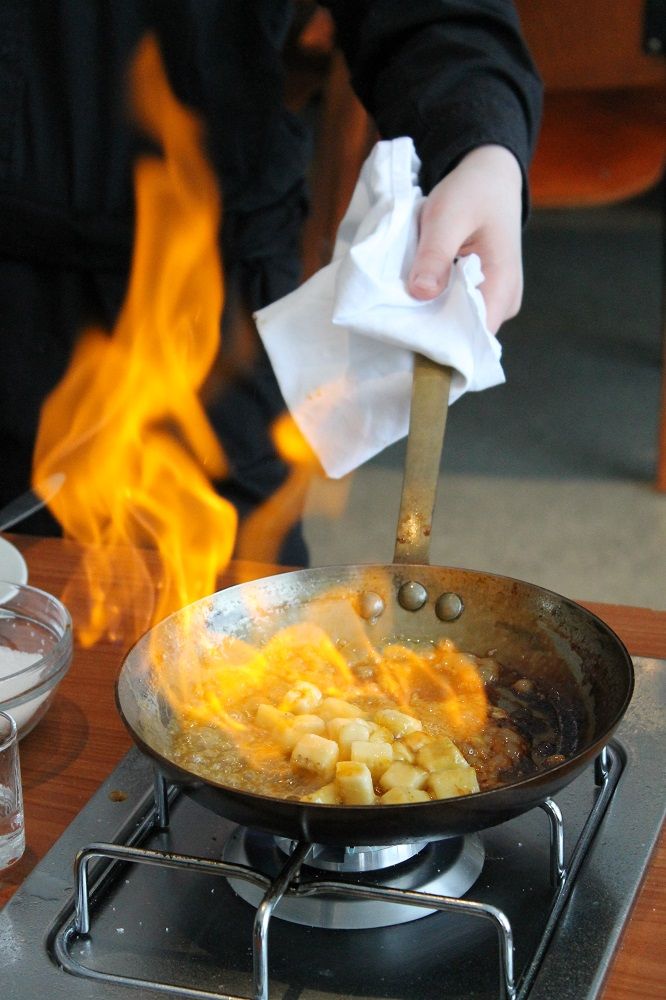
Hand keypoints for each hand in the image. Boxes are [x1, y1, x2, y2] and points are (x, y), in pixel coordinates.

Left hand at [407, 145, 523, 333]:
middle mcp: (503, 303)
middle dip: (430, 331)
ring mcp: (493, 300)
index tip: (408, 338)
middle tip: (394, 321)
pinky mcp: (480, 295)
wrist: (489, 176)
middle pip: (463, 336)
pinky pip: (454, 311)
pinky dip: (433, 306)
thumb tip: (421, 293)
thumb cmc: (473, 192)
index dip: (442, 343)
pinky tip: (414, 298)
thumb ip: (435, 254)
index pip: (474, 338)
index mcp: (503, 287)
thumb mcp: (448, 215)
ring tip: (401, 308)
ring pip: (456, 325)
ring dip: (429, 318)